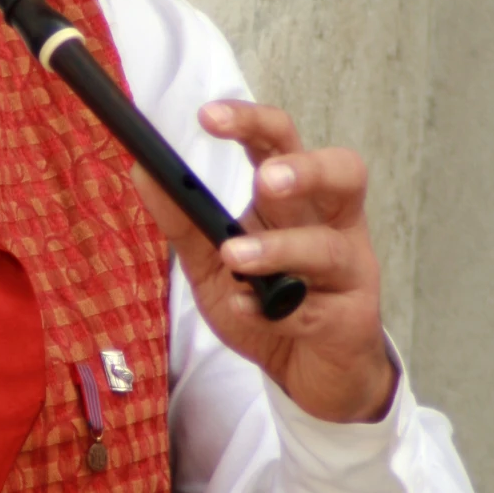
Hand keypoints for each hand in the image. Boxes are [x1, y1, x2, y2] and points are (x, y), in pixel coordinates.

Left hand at [131, 100, 395, 424]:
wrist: (310, 374)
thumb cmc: (269, 307)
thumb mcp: (212, 264)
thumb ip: (183, 222)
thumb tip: (143, 169)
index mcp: (297, 199)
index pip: (283, 143)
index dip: (252, 123)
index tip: (207, 117)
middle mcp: (332, 224)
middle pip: (343, 172)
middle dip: (305, 169)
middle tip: (265, 180)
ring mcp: (350, 271)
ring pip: (328, 247)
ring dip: (279, 249)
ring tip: (236, 256)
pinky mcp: (350, 320)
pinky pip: (312, 311)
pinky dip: (271, 311)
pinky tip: (243, 310)